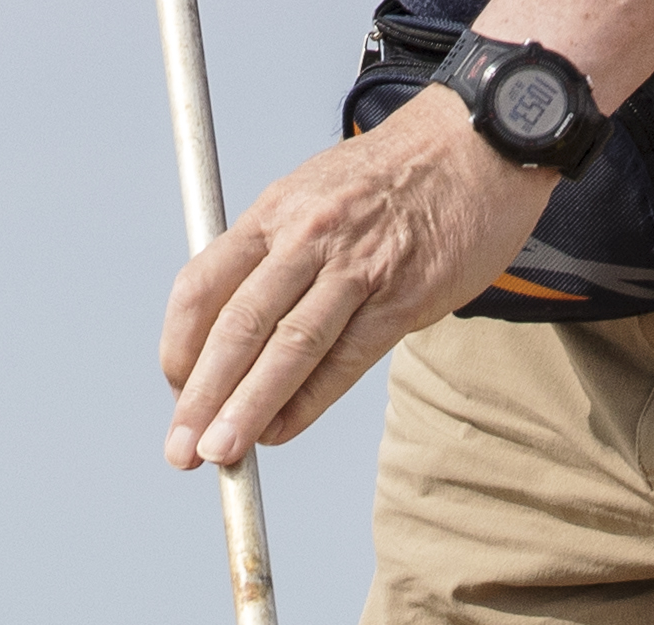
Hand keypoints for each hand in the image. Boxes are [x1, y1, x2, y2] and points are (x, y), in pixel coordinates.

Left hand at [161, 92, 554, 469]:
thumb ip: (270, 253)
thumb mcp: (311, 194)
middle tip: (180, 449)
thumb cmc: (387, 180)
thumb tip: (225, 329)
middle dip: (202, 395)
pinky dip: (307, 403)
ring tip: (219, 452)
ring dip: (248, 408)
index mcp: (275, 212)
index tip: (175, 389)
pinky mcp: (403, 298)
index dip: (179, 346)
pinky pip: (344, 361)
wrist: (478, 143)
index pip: (203, 285)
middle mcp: (307, 237)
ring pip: (289, 348)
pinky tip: (279, 432)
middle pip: (239, 325)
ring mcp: (357, 268)